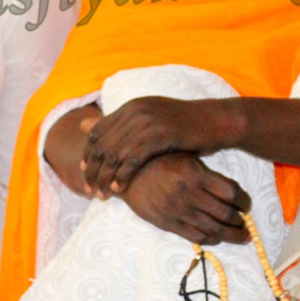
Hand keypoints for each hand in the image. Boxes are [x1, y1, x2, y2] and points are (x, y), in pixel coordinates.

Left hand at [81, 96, 229, 195]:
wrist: (215, 121)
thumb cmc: (185, 125)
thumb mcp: (152, 119)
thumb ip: (124, 124)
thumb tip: (86, 126)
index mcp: (132, 106)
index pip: (98, 130)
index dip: (88, 152)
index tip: (84, 171)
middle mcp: (136, 111)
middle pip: (103, 143)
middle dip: (93, 168)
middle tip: (89, 188)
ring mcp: (148, 122)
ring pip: (115, 153)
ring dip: (105, 177)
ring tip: (102, 194)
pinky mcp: (161, 135)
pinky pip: (133, 159)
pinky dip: (123, 175)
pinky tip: (119, 189)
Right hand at [118, 153, 250, 244]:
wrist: (128, 176)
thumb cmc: (160, 162)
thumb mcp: (186, 158)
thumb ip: (208, 174)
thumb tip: (234, 192)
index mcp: (196, 174)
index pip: (231, 193)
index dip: (244, 201)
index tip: (246, 204)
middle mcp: (190, 194)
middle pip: (226, 214)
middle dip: (241, 222)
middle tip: (247, 224)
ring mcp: (180, 211)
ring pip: (214, 229)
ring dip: (232, 235)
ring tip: (241, 236)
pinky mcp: (170, 224)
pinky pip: (197, 237)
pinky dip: (212, 239)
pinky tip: (219, 237)